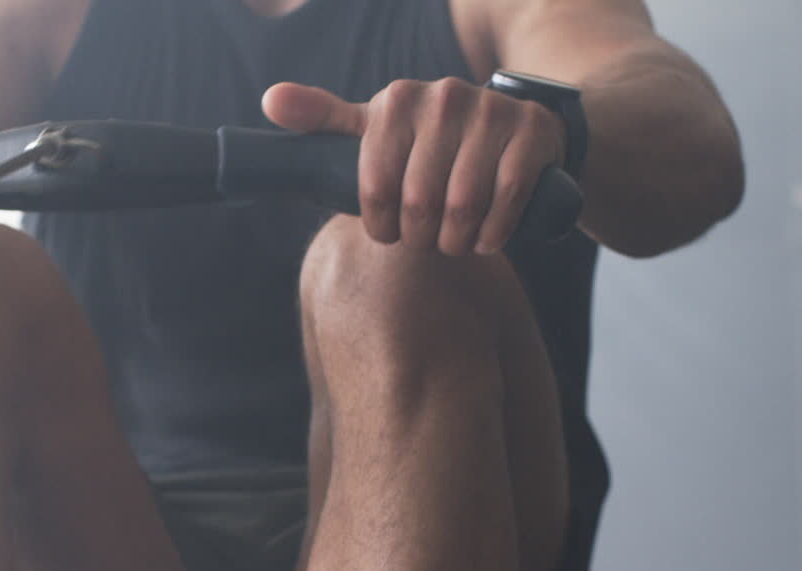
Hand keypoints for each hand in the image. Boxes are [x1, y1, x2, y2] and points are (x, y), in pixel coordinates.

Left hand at [263, 79, 565, 254]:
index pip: (374, 187)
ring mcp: (490, 111)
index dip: (382, 225)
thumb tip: (270, 101)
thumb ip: (324, 118)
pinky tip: (487, 238)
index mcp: (396, 101)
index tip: (391, 232)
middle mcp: (442, 97)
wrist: (517, 127)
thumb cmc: (432, 142)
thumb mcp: (378, 128)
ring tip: (456, 242)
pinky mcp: (531, 131)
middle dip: (421, 238)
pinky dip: (494, 231)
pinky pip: (506, 197)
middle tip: (427, 242)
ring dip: (457, 241)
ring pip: (461, 204)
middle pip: (418, 202)